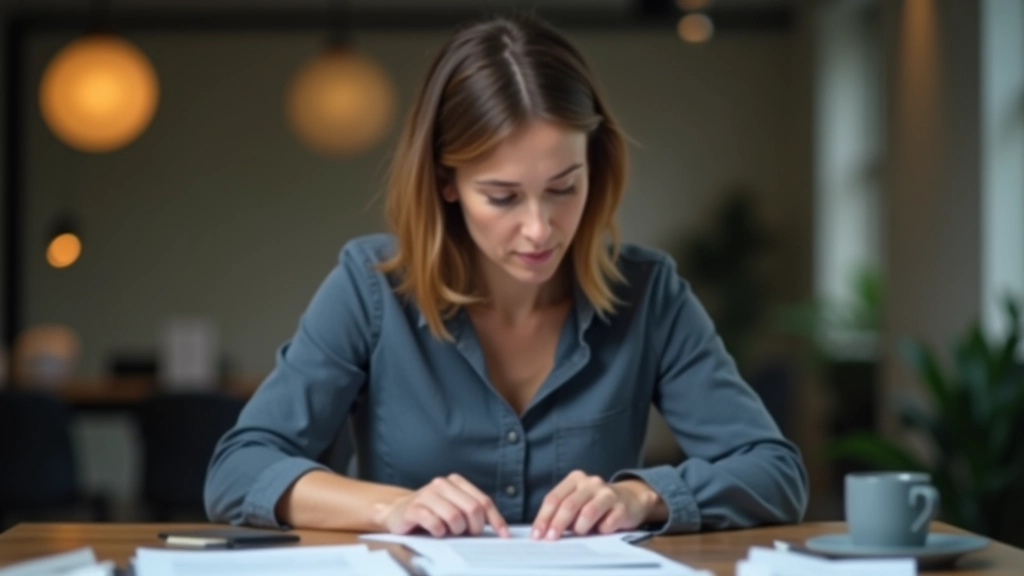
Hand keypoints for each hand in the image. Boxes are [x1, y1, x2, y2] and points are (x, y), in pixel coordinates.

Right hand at [373, 473, 510, 537]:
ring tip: (449, 532)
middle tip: (468, 535)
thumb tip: (498, 529)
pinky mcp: (413, 508)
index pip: (483, 501)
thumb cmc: (431, 513)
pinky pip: (435, 523)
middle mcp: (442, 484)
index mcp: (456, 481)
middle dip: (474, 527)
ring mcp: (427, 494)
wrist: (397, 512)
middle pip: (472, 509)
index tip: (503, 535)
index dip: (495, 519)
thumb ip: (472, 512)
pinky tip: (436, 532)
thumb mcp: (454, 508)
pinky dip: (439, 532)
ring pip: (455, 517)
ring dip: (456, 530)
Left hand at [531, 470, 662, 539]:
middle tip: (551, 539)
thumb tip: (543, 531)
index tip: (537, 535)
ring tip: (581, 532)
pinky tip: (601, 530)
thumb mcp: (577, 501)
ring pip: (587, 513)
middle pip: (568, 505)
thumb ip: (561, 511)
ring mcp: (608, 493)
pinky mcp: (622, 507)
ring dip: (580, 528)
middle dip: (557, 524)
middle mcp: (591, 482)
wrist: (630, 499)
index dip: (543, 517)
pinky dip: (600, 530)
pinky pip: (607, 524)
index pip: (554, 498)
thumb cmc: (595, 503)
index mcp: (575, 479)